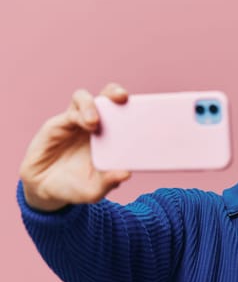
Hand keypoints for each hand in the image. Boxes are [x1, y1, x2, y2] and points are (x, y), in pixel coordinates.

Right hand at [19, 83, 131, 211]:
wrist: (46, 189)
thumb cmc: (76, 186)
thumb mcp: (94, 190)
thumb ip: (109, 182)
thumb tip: (127, 174)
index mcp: (112, 138)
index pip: (125, 114)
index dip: (136, 107)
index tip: (147, 108)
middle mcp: (97, 125)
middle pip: (107, 97)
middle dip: (116, 92)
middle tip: (122, 97)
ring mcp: (78, 122)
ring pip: (86, 98)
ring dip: (93, 104)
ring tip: (94, 122)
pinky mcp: (59, 124)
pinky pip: (71, 111)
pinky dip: (79, 114)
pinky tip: (86, 125)